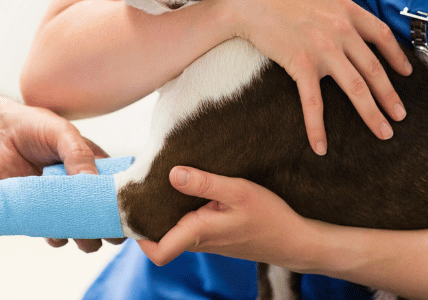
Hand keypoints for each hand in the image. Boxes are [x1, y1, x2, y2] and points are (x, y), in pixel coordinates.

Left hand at [0, 100, 122, 252]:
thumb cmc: (34, 128)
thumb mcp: (62, 133)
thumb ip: (79, 155)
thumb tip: (93, 182)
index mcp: (98, 166)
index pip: (121, 189)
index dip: (124, 202)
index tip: (122, 209)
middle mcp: (85, 188)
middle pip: (107, 217)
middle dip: (108, 226)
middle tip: (100, 224)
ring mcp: (65, 204)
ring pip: (86, 233)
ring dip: (85, 238)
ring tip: (77, 230)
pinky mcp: (44, 215)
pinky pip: (58, 237)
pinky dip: (58, 237)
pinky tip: (51, 226)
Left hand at [136, 167, 309, 267]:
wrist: (295, 240)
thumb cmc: (269, 217)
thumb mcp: (238, 191)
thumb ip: (205, 183)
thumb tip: (172, 174)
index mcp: (199, 233)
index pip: (157, 252)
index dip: (138, 236)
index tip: (132, 209)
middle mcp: (198, 241)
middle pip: (160, 236)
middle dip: (147, 215)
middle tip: (142, 185)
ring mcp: (207, 240)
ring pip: (174, 229)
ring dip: (165, 210)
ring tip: (161, 180)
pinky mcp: (216, 234)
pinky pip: (189, 225)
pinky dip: (182, 209)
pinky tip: (188, 188)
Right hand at [214, 0, 410, 154]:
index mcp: (345, 8)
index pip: (380, 35)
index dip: (396, 56)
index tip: (406, 73)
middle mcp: (341, 31)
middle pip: (374, 68)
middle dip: (390, 96)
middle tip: (400, 116)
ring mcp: (323, 50)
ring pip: (356, 88)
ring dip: (372, 113)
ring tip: (383, 132)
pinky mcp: (301, 64)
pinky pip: (313, 102)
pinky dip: (318, 127)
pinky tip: (321, 147)